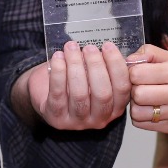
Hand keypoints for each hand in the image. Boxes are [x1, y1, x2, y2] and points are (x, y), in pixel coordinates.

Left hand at [16, 41, 131, 130]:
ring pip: (80, 94)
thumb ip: (104, 66)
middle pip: (102, 94)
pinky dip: (58, 73)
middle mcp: (99, 119)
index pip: (122, 88)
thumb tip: (106, 48)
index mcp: (115, 108)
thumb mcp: (94, 75)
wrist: (46, 93)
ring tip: (71, 48)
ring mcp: (77, 122)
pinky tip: (58, 57)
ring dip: (75, 66)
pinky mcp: (56, 118)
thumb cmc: (75, 82)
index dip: (116, 66)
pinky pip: (58, 94)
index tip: (108, 46)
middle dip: (96, 66)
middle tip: (89, 48)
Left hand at [127, 44, 167, 134]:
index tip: (139, 74)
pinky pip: (142, 125)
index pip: (137, 73)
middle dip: (134, 89)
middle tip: (142, 87)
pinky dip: (140, 117)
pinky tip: (149, 110)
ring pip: (137, 111)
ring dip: (136, 105)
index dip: (133, 72)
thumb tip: (129, 58)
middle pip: (136, 93)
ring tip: (145, 100)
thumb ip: (152, 53)